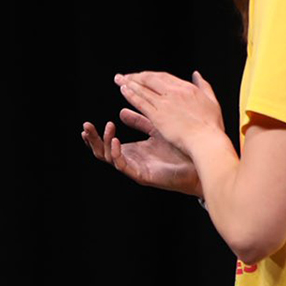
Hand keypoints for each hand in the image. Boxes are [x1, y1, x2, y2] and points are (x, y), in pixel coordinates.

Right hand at [80, 112, 202, 195]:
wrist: (199, 162)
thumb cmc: (181, 149)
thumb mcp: (156, 129)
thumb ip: (140, 121)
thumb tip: (122, 110)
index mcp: (131, 151)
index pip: (106, 144)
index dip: (96, 136)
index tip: (87, 125)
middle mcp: (129, 160)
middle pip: (101, 152)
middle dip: (92, 140)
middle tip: (86, 127)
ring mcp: (134, 168)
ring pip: (108, 158)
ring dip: (104, 142)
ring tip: (108, 128)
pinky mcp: (141, 174)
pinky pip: (123, 165)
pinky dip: (117, 154)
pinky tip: (116, 142)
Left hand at [115, 71, 226, 162]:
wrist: (206, 140)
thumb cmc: (211, 126)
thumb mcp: (212, 101)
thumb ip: (204, 86)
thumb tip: (197, 74)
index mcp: (188, 88)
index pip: (165, 77)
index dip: (150, 76)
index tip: (141, 76)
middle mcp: (175, 92)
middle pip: (152, 79)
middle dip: (136, 76)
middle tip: (124, 76)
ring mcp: (166, 103)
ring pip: (144, 89)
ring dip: (129, 83)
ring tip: (119, 80)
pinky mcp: (158, 115)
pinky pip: (141, 102)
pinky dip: (130, 95)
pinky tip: (123, 90)